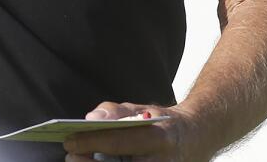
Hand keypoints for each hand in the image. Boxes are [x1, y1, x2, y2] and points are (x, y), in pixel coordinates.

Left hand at [62, 102, 206, 161]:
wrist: (196, 139)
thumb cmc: (162, 123)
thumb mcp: (143, 109)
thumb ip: (116, 111)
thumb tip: (91, 118)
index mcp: (159, 138)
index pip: (119, 142)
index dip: (91, 142)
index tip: (69, 141)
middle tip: (71, 155)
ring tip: (81, 161)